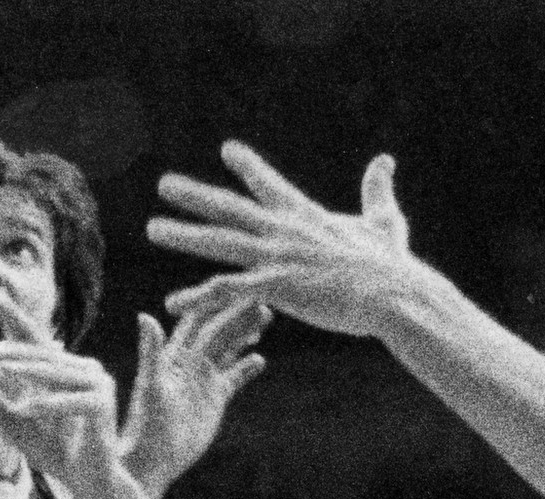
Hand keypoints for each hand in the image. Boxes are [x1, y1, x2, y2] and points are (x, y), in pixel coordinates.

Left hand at [0, 336, 123, 478]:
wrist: (90, 482)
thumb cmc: (56, 454)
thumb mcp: (19, 425)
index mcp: (75, 370)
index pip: (41, 351)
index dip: (14, 345)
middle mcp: (91, 371)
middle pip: (47, 358)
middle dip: (17, 354)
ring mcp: (101, 385)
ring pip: (57, 375)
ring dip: (28, 371)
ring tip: (1, 368)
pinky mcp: (104, 404)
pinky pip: (70, 401)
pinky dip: (47, 405)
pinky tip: (24, 408)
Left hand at [119, 299, 269, 496]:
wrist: (154, 459)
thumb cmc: (146, 425)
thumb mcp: (151, 387)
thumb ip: (151, 351)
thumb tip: (145, 316)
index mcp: (174, 355)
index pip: (198, 321)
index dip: (216, 304)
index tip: (235, 289)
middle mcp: (190, 362)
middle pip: (219, 331)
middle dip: (239, 316)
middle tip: (263, 302)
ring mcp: (204, 379)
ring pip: (229, 349)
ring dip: (245, 334)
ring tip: (267, 319)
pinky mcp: (215, 398)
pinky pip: (234, 377)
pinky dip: (247, 367)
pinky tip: (261, 360)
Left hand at [148, 141, 422, 339]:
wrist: (392, 293)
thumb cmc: (392, 265)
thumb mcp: (385, 222)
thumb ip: (377, 191)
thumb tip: (385, 160)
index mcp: (306, 215)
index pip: (271, 185)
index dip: (248, 167)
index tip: (227, 150)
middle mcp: (284, 230)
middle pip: (230, 208)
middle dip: (196, 195)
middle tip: (165, 184)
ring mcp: (277, 257)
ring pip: (219, 242)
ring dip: (183, 235)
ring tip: (152, 229)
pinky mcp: (276, 286)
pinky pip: (227, 291)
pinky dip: (199, 297)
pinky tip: (174, 303)